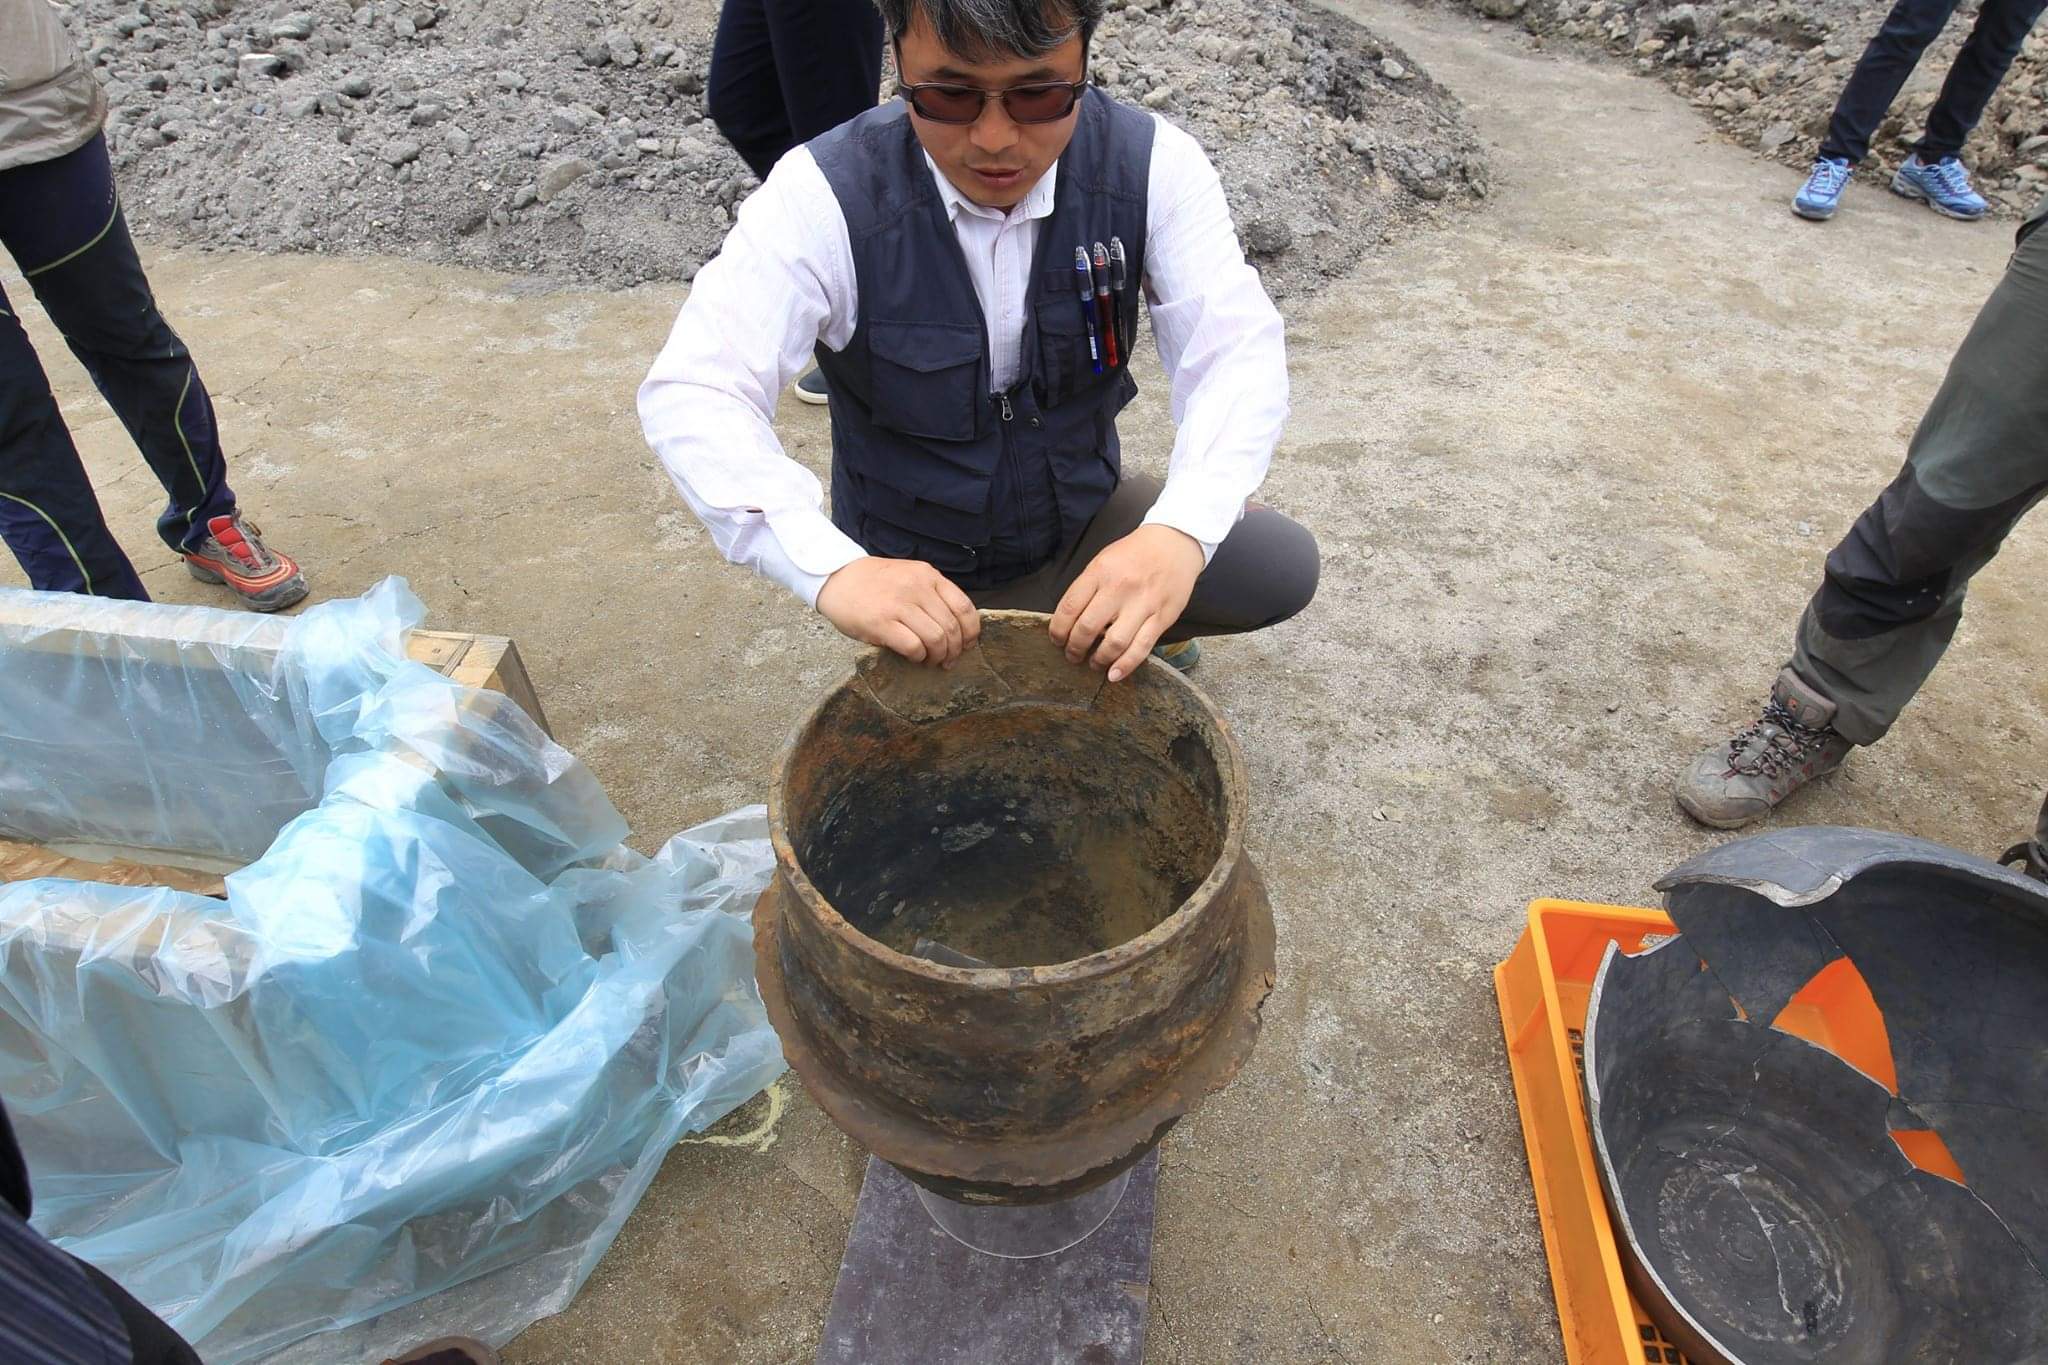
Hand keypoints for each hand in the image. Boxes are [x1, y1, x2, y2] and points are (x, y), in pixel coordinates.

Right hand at [816, 556, 981, 667]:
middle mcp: (917, 588)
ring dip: (937, 656)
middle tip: (948, 660)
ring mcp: (899, 605)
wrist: (836, 578)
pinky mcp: (881, 623)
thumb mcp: (909, 576)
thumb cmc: (875, 583)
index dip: (971, 631)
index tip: (968, 644)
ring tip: (931, 660)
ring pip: (936, 639)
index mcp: (928, 576)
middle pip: (951, 627)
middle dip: (955, 650)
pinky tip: (914, 657)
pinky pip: (913, 647)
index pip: (964, 607)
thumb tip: (957, 628)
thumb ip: (932, 594)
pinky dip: (918, 657)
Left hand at [1050, 524, 1203, 682]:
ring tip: (1093, 663)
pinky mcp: (1162, 618)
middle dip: (1074, 648)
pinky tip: (1114, 674)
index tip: (1057, 640)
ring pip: (1114, 642)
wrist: (1174, 543)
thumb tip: (1069, 620)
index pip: (1069, 607)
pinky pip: (1141, 647)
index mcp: (1100, 572)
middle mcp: (1120, 588)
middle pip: (1087, 628)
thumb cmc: (1134, 553)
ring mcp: (1143, 604)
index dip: (1058, 630)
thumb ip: (1087, 587)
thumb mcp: (1103, 561)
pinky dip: (1125, 665)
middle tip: (1072, 655)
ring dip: (1098, 660)